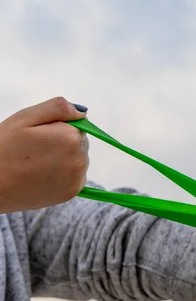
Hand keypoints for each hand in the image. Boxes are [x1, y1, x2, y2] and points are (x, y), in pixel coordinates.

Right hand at [0, 97, 89, 212]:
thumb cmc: (3, 148)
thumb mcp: (25, 118)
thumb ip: (57, 108)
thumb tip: (82, 112)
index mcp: (71, 137)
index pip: (76, 125)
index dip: (56, 128)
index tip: (37, 136)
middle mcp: (80, 159)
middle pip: (79, 143)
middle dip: (62, 142)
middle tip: (34, 150)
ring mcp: (78, 178)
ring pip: (77, 159)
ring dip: (63, 159)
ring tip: (36, 164)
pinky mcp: (73, 192)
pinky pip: (75, 176)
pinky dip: (63, 175)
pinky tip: (42, 175)